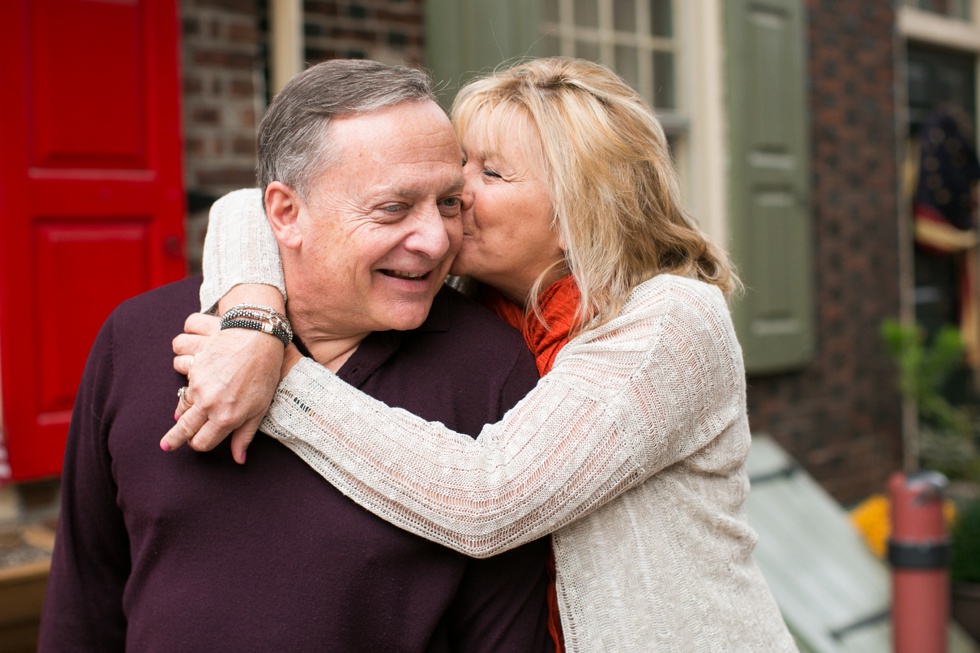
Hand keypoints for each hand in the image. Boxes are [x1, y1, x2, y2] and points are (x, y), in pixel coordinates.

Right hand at [161, 313, 284, 462]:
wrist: (256, 337)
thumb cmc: (264, 374)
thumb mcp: (260, 409)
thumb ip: (245, 436)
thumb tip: (238, 460)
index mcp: (226, 418)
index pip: (202, 442)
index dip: (200, 444)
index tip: (198, 444)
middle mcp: (208, 404)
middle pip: (184, 428)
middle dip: (174, 439)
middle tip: (165, 446)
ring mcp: (198, 386)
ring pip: (183, 407)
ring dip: (184, 413)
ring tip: (181, 418)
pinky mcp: (193, 368)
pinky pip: (186, 386)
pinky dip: (190, 391)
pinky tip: (198, 390)